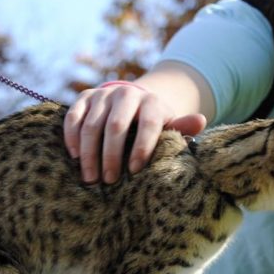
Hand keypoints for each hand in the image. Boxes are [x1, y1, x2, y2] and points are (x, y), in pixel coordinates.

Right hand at [64, 84, 206, 183]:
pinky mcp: (85, 97)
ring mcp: (104, 94)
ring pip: (92, 124)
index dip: (141, 147)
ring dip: (89, 152)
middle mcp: (127, 93)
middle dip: (111, 155)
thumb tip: (200, 120)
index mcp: (152, 102)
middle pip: (116, 125)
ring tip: (91, 177)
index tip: (134, 171)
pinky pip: (73, 117)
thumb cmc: (153, 125)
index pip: (148, 124)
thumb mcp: (169, 127)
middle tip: (109, 180)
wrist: (133, 103)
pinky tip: (75, 157)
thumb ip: (182, 127)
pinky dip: (72, 137)